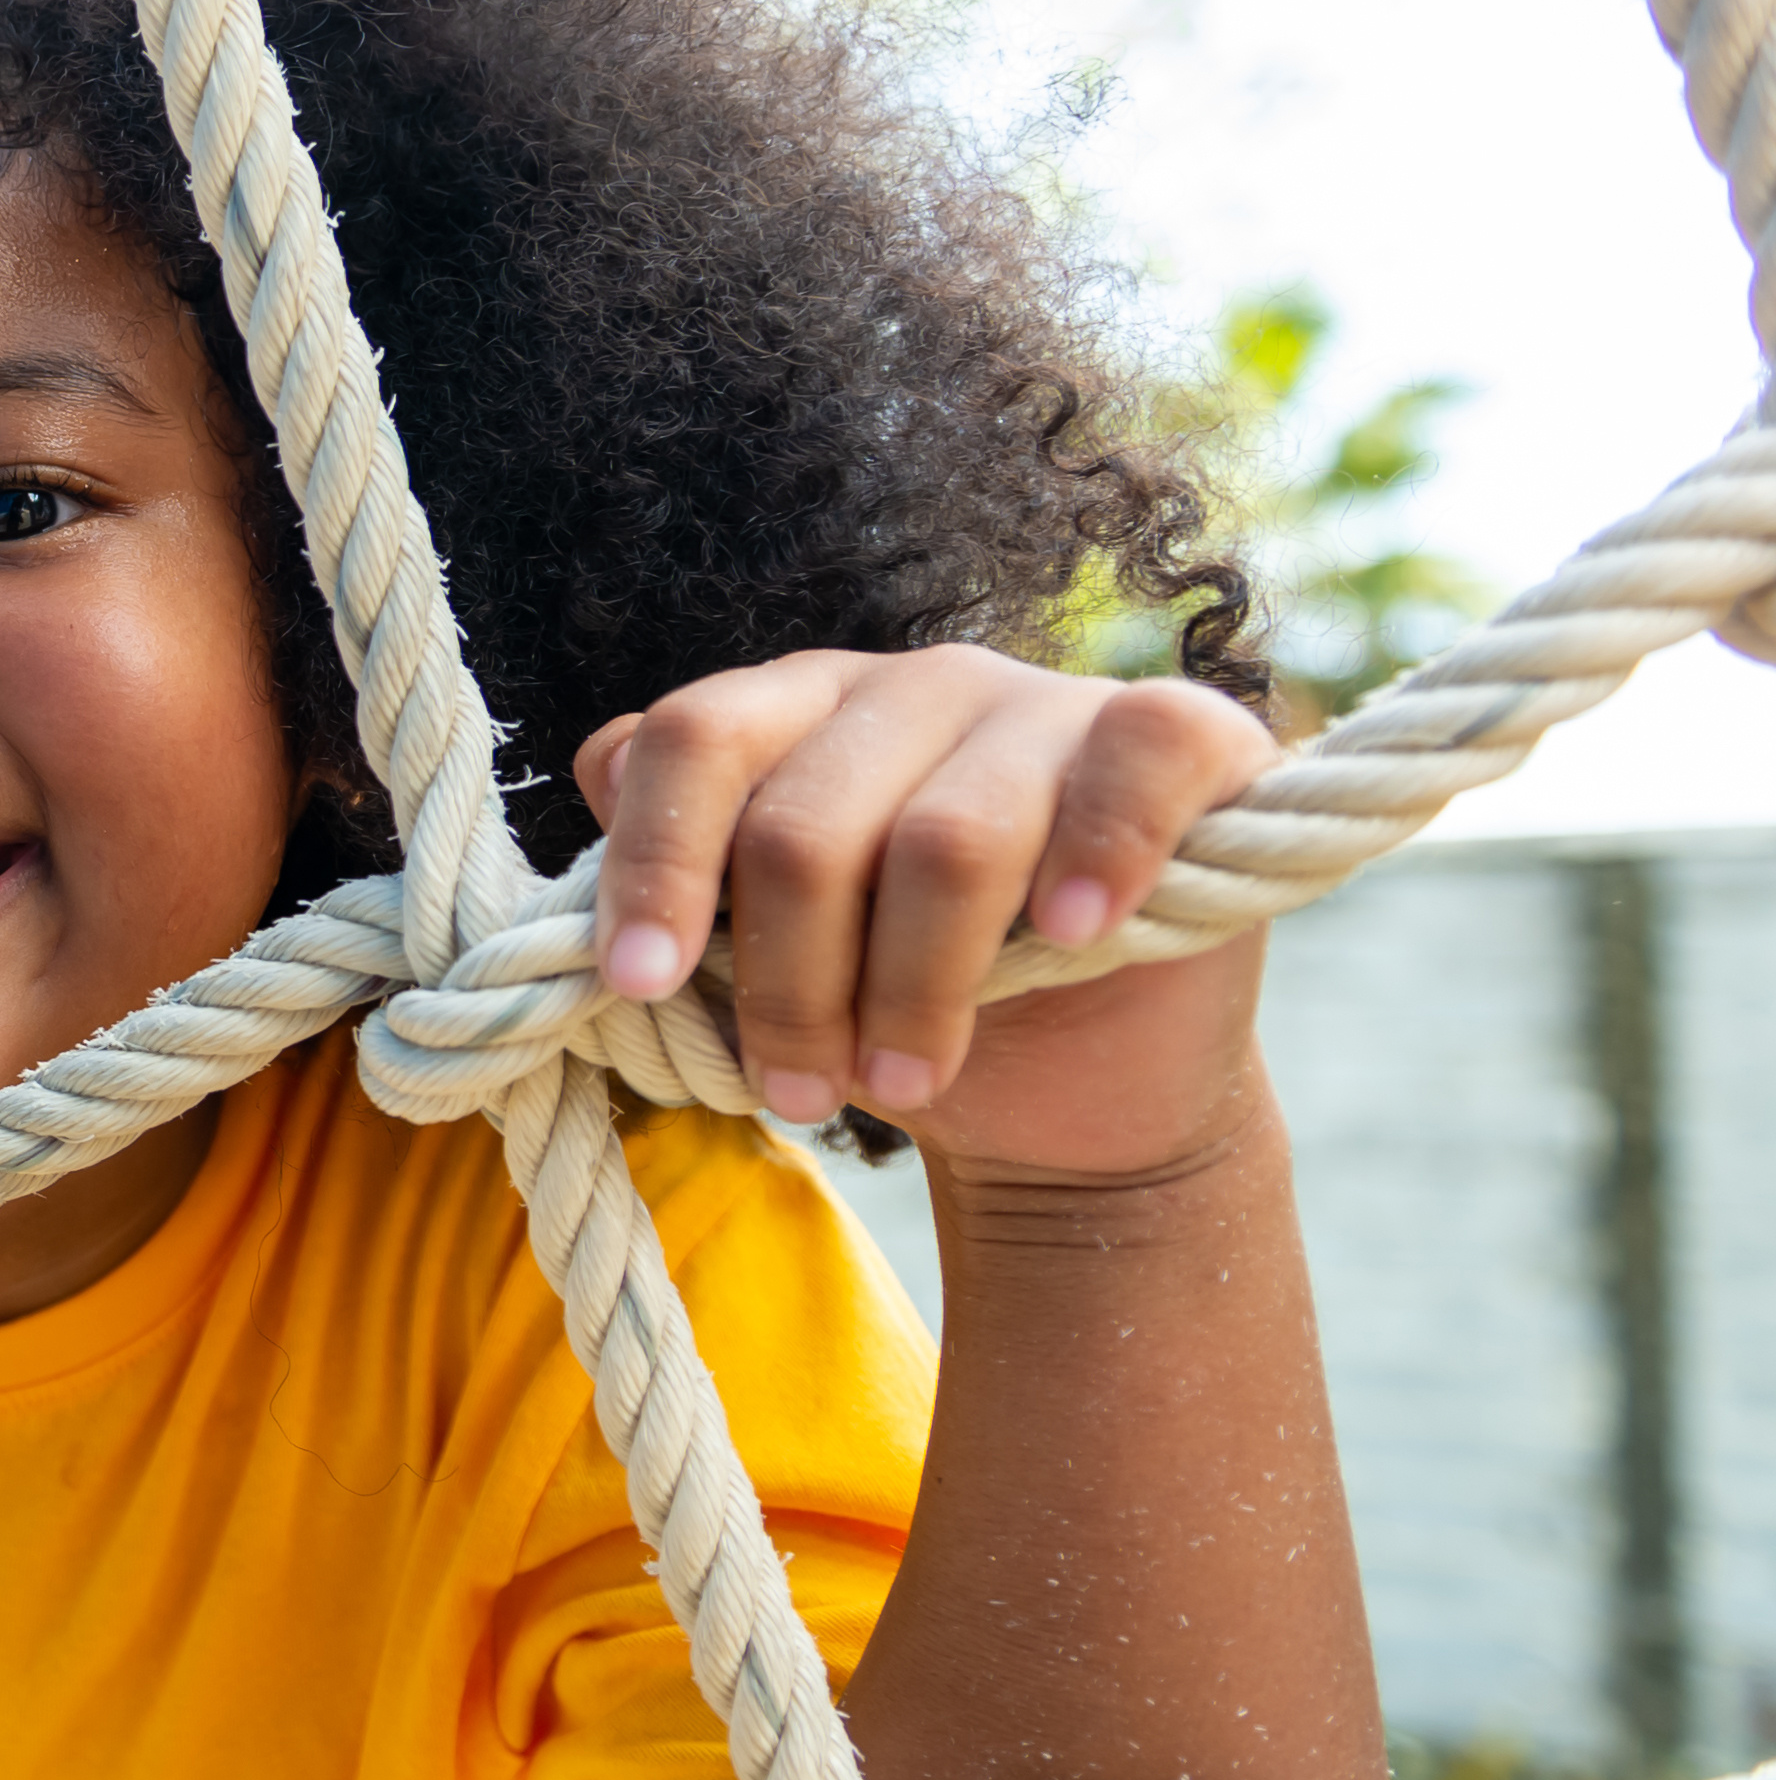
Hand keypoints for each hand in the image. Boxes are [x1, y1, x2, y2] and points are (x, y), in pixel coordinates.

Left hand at [573, 648, 1280, 1182]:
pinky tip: (1069, 935)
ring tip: (902, 1087)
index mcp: (795, 714)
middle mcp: (913, 687)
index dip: (655, 864)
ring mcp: (1047, 704)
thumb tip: (596, 813)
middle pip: (805, 823)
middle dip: (788, 984)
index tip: (637, 984)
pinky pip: (1133, 768)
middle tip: (795, 1093)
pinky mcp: (1183, 738)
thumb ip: (689, 887)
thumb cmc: (898, 1007)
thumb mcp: (769, 957)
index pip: (692, 740)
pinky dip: (1098, 857)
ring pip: (946, 840)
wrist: (1078, 1091)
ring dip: (911, 992)